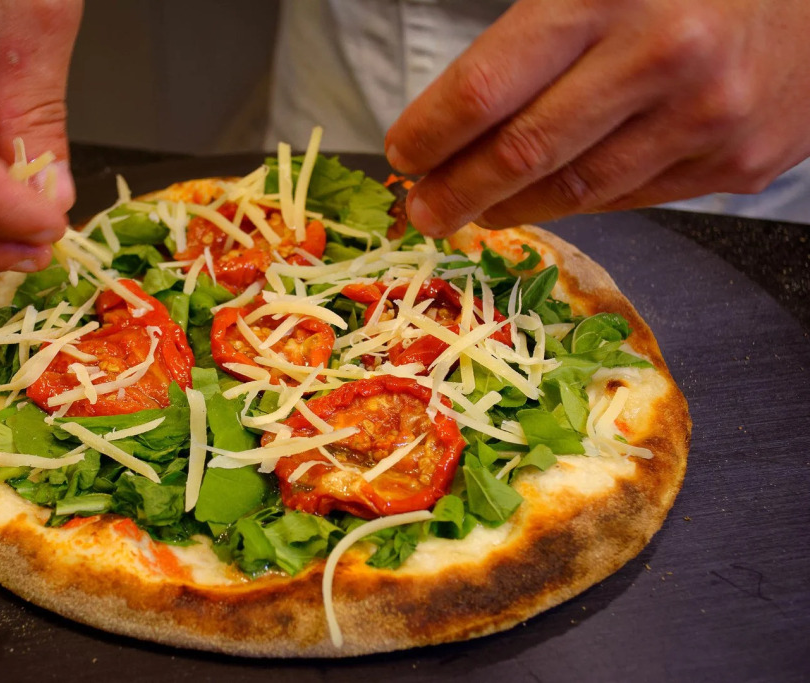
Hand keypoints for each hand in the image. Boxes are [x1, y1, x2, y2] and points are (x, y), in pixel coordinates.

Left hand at [385, 0, 809, 236]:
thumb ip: (536, 25)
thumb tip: (456, 104)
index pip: (487, 85)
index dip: (432, 131)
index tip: (403, 152)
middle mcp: (661, 58)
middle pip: (523, 152)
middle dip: (456, 191)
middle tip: (422, 209)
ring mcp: (707, 117)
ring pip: (576, 190)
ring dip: (511, 207)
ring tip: (474, 210)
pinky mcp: (741, 161)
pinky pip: (633, 197)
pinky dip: (578, 202)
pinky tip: (546, 198)